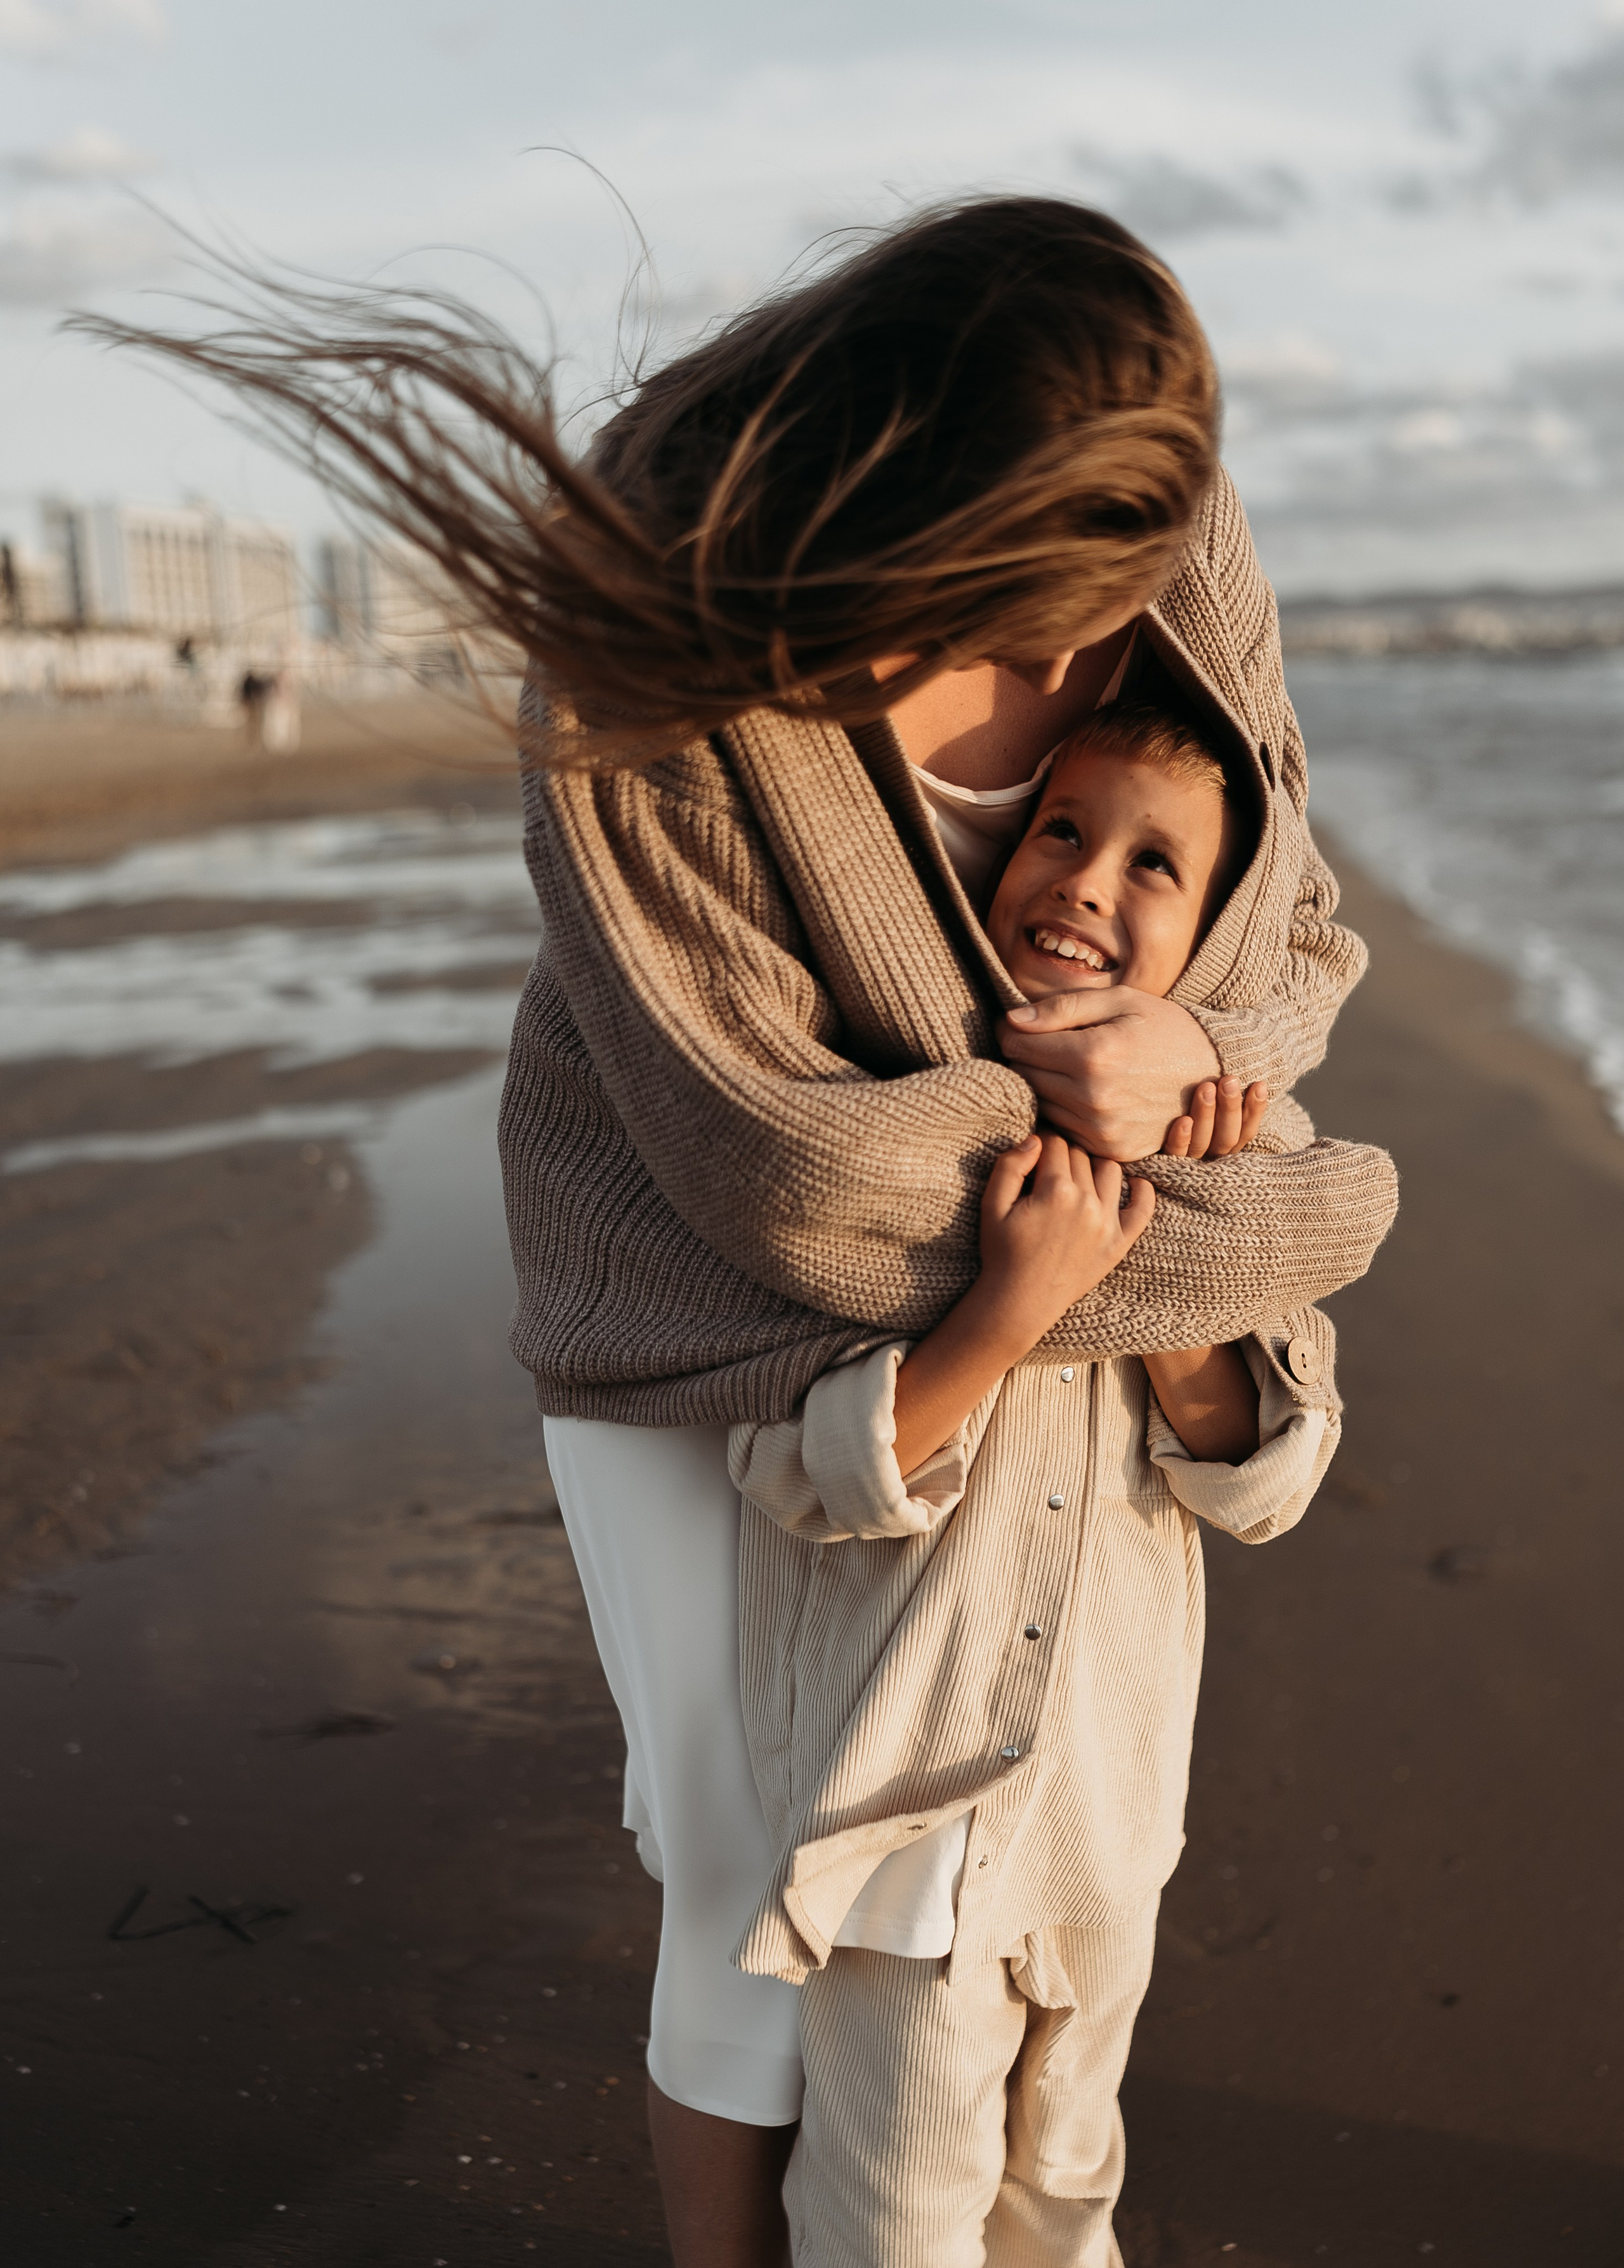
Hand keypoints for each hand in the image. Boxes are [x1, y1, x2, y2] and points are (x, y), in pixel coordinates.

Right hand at [976, 1131, 1155, 1349]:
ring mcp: (1107, 1223)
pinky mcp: (1119, 1243)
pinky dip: (1143, 1192)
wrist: (1020, 1302)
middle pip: (1080, 1155)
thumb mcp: (992, 1205)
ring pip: (1110, 1170)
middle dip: (1063, 1154)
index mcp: (1054, 1191)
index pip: (1055, 1143)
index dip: (1041, 1141)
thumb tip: (1035, 1139)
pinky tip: (1135, 1184)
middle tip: (1049, 1167)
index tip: (1035, 1149)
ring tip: (1078, 1175)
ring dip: (1094, 1166)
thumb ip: (1010, 1165)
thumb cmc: (1002, 1253)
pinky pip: (1143, 1209)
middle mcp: (1086, 1203)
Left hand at [997, 990, 1222, 1162]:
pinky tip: (1082, 1091)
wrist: (1215, 1069)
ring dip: (1044, 1085)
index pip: (1019, 1045)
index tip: (1017, 1024)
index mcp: (1094, 1055)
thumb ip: (1061, 1008)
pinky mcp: (1112, 1149)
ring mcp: (1103, 1130)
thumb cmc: (1164, 1026)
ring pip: (1041, 1105)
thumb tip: (1011, 1020)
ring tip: (1066, 1065)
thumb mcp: (1118, 1001)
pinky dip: (1065, 1111)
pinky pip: (1065, 1129)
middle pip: (1025, 1077)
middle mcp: (1094, 1098)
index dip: (1011, 1031)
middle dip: (1026, 1056)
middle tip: (1041, 1041)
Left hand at [1162, 1077, 1268, 1158]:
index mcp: (1225, 1143)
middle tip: (1229, 1080)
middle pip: (1227, 1137)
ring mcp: (1188, 1161)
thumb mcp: (1207, 1103)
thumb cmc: (1177, 1109)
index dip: (1255, 1110)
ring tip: (1206, 1088)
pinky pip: (1175, 1153)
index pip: (1246, 1131)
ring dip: (1207, 1115)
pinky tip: (1183, 1121)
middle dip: (1230, 1107)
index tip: (1258, 1085)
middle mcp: (1210, 1156)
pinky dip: (1181, 1139)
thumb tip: (1245, 1073)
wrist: (1132, 1144)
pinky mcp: (1164, 1162)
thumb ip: (1222, 1092)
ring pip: (1203, 1142)